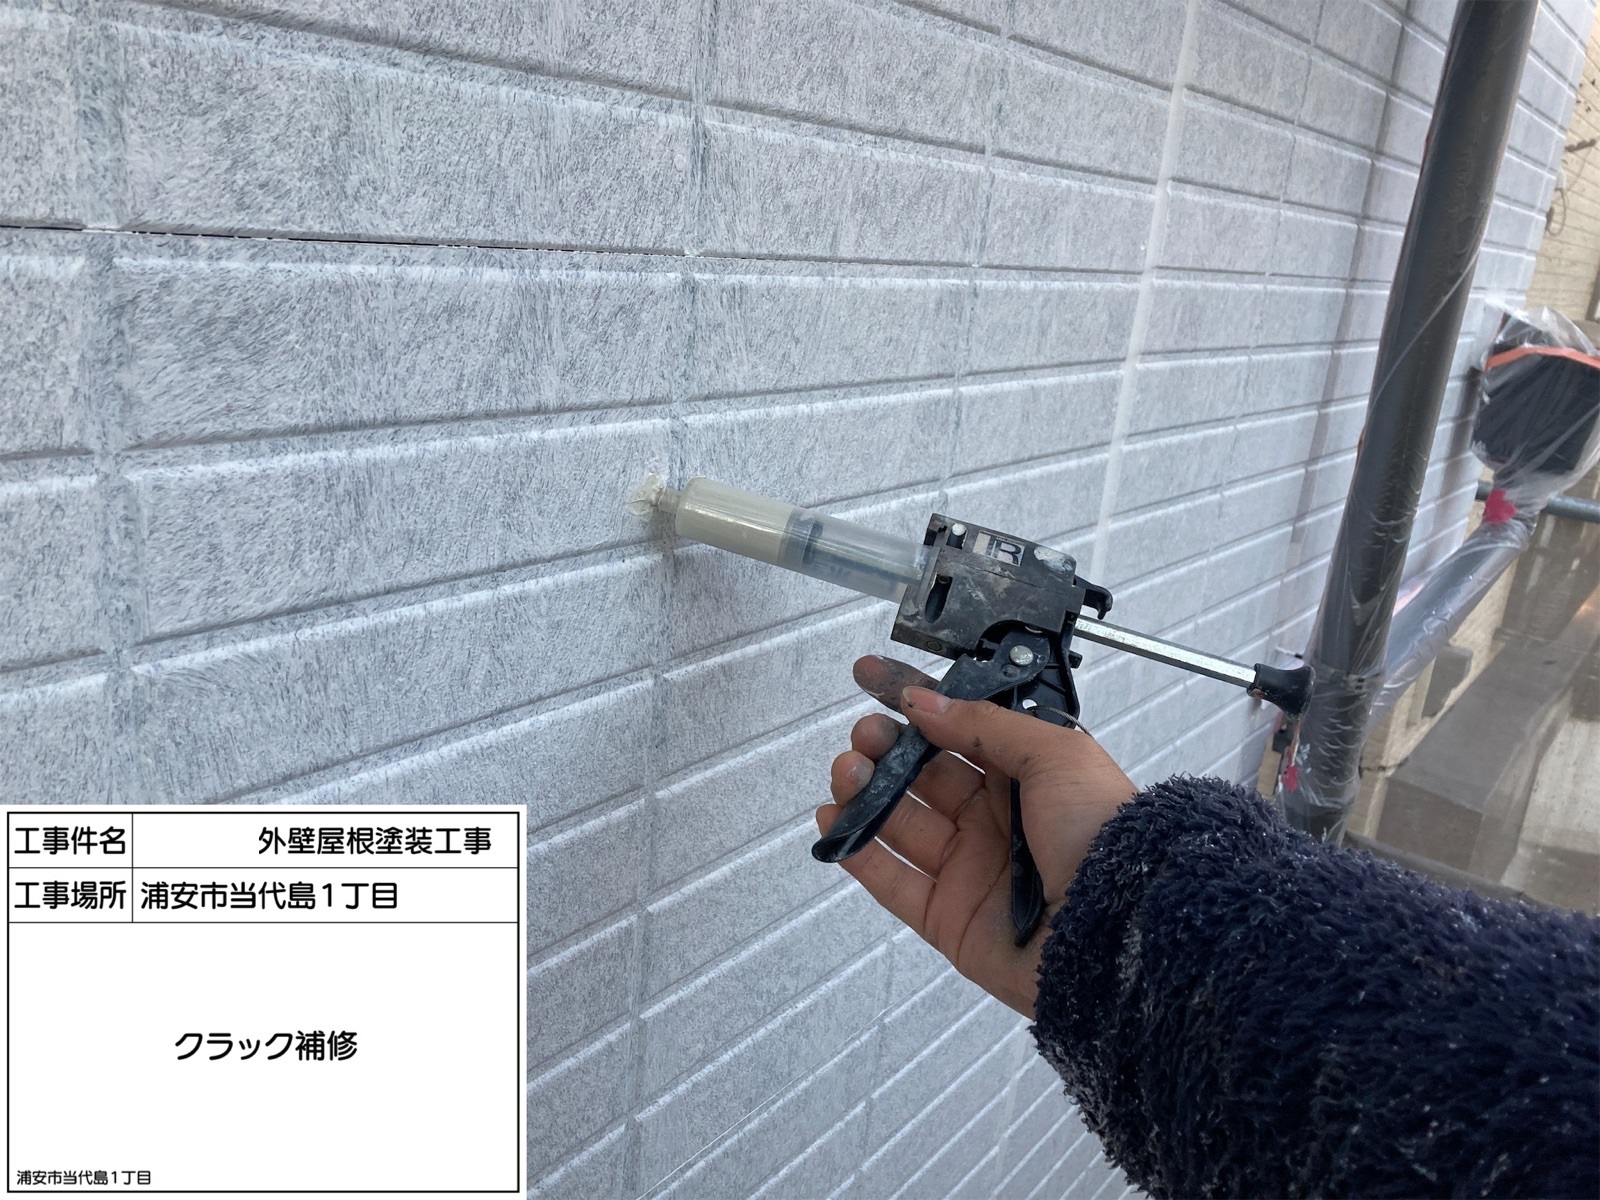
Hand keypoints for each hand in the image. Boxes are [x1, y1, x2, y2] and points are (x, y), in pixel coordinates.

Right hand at [815, 655, 1136, 1017]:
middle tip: (865, 736)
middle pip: (921, 776)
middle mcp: (994, 820)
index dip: (916, 704)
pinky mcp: (947, 916)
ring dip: (865, 792)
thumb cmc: (1102, 832)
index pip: (958, 730)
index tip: (874, 681)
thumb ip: (983, 725)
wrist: (1118, 925)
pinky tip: (834, 821)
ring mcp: (969, 869)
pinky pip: (892, 881)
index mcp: (1025, 776)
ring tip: (846, 772)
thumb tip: (924, 702)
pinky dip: (858, 850)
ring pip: (900, 823)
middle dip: (885, 749)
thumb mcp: (1055, 754)